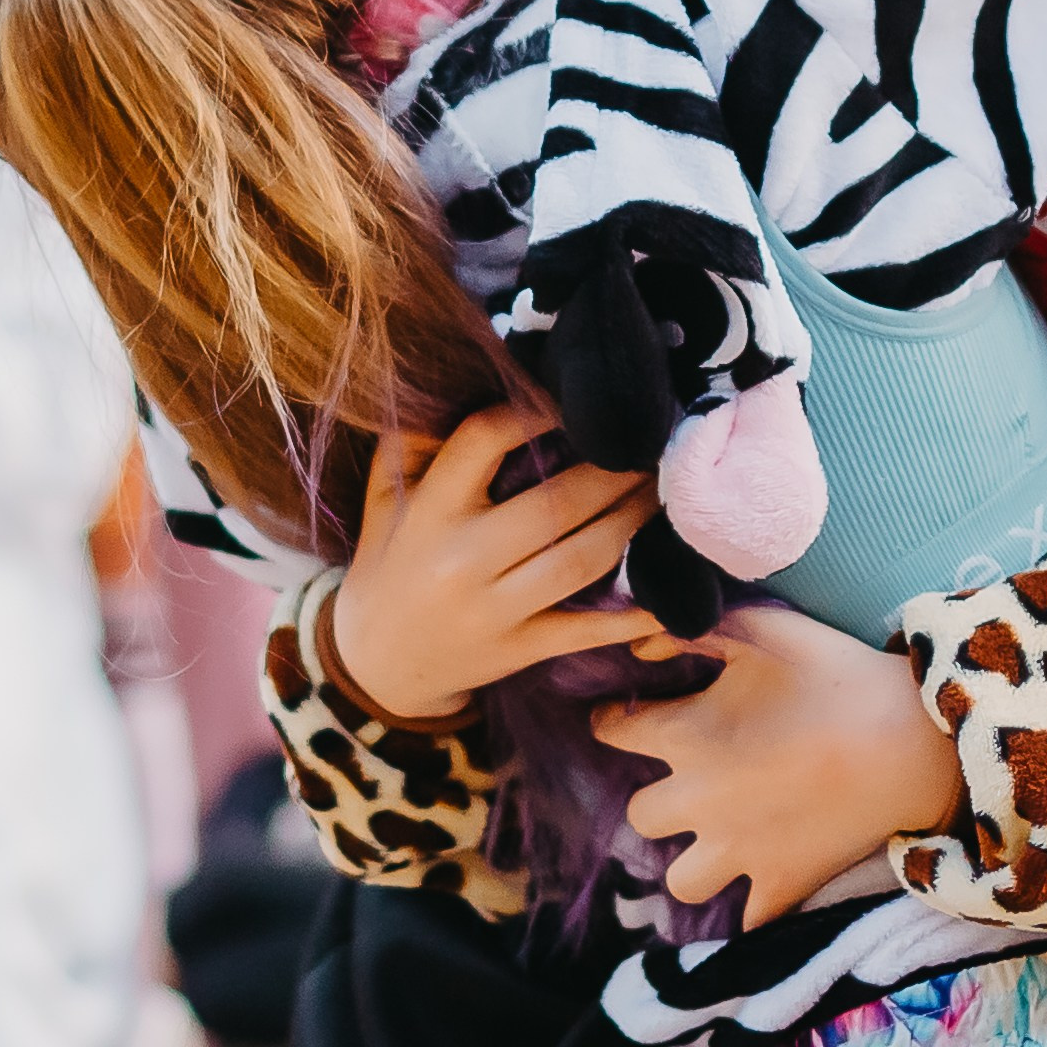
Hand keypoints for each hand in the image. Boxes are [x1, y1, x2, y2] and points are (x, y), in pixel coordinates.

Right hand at [327, 407, 658, 725]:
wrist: (376, 665)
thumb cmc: (388, 566)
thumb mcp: (384, 501)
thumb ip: (413, 444)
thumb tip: (460, 381)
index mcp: (428, 511)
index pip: (483, 440)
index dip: (534, 412)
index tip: (571, 397)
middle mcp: (462, 559)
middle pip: (556, 502)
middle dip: (613, 470)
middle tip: (649, 443)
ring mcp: (494, 610)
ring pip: (582, 558)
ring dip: (631, 521)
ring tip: (659, 492)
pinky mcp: (520, 650)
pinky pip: (586, 630)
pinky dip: (633, 617)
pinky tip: (670, 595)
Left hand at [599, 604, 961, 927]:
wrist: (912, 740)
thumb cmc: (836, 674)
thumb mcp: (763, 626)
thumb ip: (694, 629)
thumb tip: (639, 646)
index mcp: (686, 736)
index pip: (612, 731)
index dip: (613, 719)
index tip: (625, 717)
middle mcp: (698, 801)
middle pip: (638, 815)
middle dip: (656, 797)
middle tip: (688, 782)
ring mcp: (739, 851)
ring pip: (680, 881)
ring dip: (692, 862)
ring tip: (717, 841)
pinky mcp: (782, 884)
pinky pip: (746, 919)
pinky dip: (750, 905)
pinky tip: (762, 881)